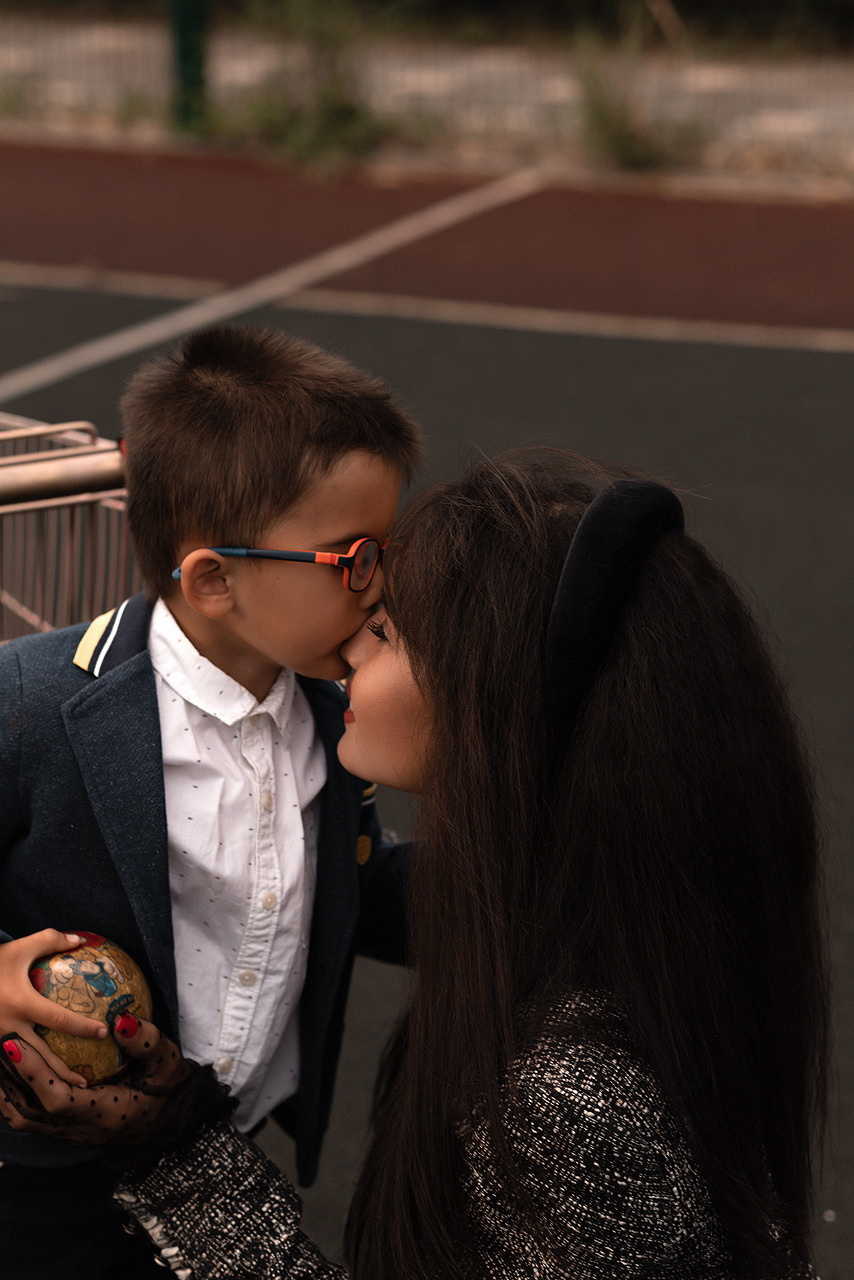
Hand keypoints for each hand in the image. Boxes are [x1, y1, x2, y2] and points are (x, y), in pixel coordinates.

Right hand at [0, 930, 106, 1085]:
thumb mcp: (20, 947)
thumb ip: (50, 940)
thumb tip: (79, 940)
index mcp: (21, 1004)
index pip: (59, 1020)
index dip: (83, 1027)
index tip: (104, 1032)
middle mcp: (8, 1027)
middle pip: (42, 1056)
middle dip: (64, 1072)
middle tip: (86, 1083)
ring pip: (24, 1066)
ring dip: (44, 1079)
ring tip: (65, 1090)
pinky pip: (8, 1064)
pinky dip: (24, 1074)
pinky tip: (38, 1084)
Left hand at [0, 1014, 233, 1167]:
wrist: (166, 1119)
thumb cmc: (166, 1087)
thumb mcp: (166, 1062)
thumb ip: (146, 1042)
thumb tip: (121, 1020)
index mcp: (104, 1114)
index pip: (57, 1100)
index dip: (32, 1073)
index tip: (13, 1042)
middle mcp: (80, 1130)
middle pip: (29, 1111)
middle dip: (6, 1078)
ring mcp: (68, 1135)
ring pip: (22, 1119)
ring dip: (4, 1089)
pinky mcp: (62, 1132)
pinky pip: (27, 1118)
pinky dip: (11, 1095)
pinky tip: (6, 1071)